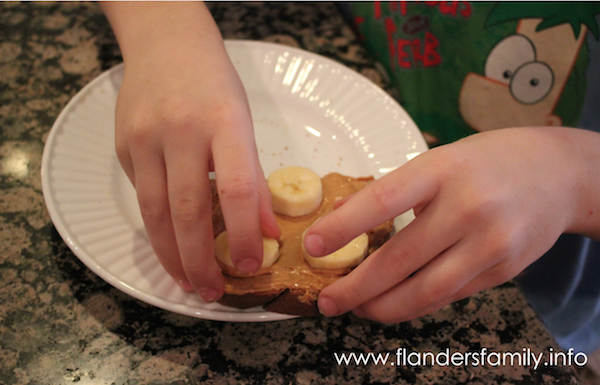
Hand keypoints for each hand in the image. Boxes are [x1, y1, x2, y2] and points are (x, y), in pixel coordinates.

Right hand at [104, 2, 279, 301]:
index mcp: (223, 121)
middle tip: (210, 292)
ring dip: (171, 255)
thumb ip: (254, 177)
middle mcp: (180, 130)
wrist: (164, 43)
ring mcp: (144, 138)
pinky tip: (171, 242)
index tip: (251, 265)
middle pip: (187, 210)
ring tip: (187, 281)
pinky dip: (158, 225)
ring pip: (155, 212)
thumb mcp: (244, 122)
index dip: (243, 233)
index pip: (235, 188)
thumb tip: (268, 230)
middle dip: (199, 260)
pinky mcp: (123, 146)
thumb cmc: (214, 84)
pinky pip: (143, 195)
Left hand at [303, 127, 593, 321]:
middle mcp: (467, 207)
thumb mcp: (439, 160)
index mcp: (441, 170)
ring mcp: (490, 243)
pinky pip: (450, 295)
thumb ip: (394, 189)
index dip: (343, 227)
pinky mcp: (504, 270)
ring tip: (357, 309)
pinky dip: (416, 303)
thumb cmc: (487, 163)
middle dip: (357, 287)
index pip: (382, 200)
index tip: (312, 246)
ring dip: (384, 307)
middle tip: (327, 301)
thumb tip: (342, 215)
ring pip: (426, 290)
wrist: (559, 174)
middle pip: (400, 258)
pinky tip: (395, 303)